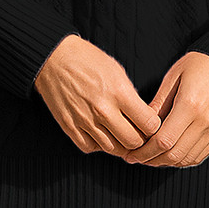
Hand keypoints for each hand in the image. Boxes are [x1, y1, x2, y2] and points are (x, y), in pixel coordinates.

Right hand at [34, 34, 161, 157]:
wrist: (55, 58)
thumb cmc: (88, 60)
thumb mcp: (117, 71)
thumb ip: (131, 96)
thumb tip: (142, 117)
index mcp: (119, 93)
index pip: (149, 124)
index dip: (154, 126)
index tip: (150, 123)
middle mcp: (103, 110)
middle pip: (133, 142)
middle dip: (140, 140)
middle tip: (138, 133)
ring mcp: (85, 120)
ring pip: (113, 149)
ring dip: (120, 144)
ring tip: (120, 133)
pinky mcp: (69, 127)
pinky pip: (90, 148)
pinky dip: (99, 145)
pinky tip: (101, 134)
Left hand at [123, 51, 208, 167]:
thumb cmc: (194, 67)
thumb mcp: (171, 78)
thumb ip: (157, 105)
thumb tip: (139, 128)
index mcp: (190, 104)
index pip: (163, 141)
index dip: (145, 152)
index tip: (132, 154)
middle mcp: (207, 119)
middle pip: (175, 154)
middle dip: (152, 160)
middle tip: (138, 159)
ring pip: (188, 158)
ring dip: (166, 163)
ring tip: (151, 158)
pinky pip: (200, 155)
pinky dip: (183, 159)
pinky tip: (170, 155)